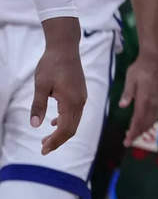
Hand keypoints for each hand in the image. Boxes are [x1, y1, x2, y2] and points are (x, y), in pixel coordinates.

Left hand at [32, 17, 85, 153]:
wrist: (65, 48)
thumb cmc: (51, 65)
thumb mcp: (40, 85)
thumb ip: (38, 105)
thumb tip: (34, 125)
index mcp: (71, 101)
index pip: (65, 129)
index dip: (55, 141)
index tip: (43, 150)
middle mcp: (80, 101)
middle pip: (72, 128)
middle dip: (58, 140)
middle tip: (43, 149)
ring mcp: (82, 97)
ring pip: (74, 122)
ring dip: (61, 132)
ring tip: (45, 139)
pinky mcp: (80, 93)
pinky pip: (75, 113)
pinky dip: (65, 122)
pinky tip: (54, 122)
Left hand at [119, 53, 157, 146]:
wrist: (154, 62)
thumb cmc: (139, 70)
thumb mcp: (130, 79)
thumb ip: (127, 93)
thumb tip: (122, 105)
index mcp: (144, 98)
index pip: (138, 119)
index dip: (133, 132)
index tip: (127, 141)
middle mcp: (153, 102)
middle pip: (146, 122)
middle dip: (137, 133)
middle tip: (128, 142)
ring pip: (152, 120)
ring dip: (144, 129)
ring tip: (135, 135)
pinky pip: (156, 115)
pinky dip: (150, 122)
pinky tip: (146, 124)